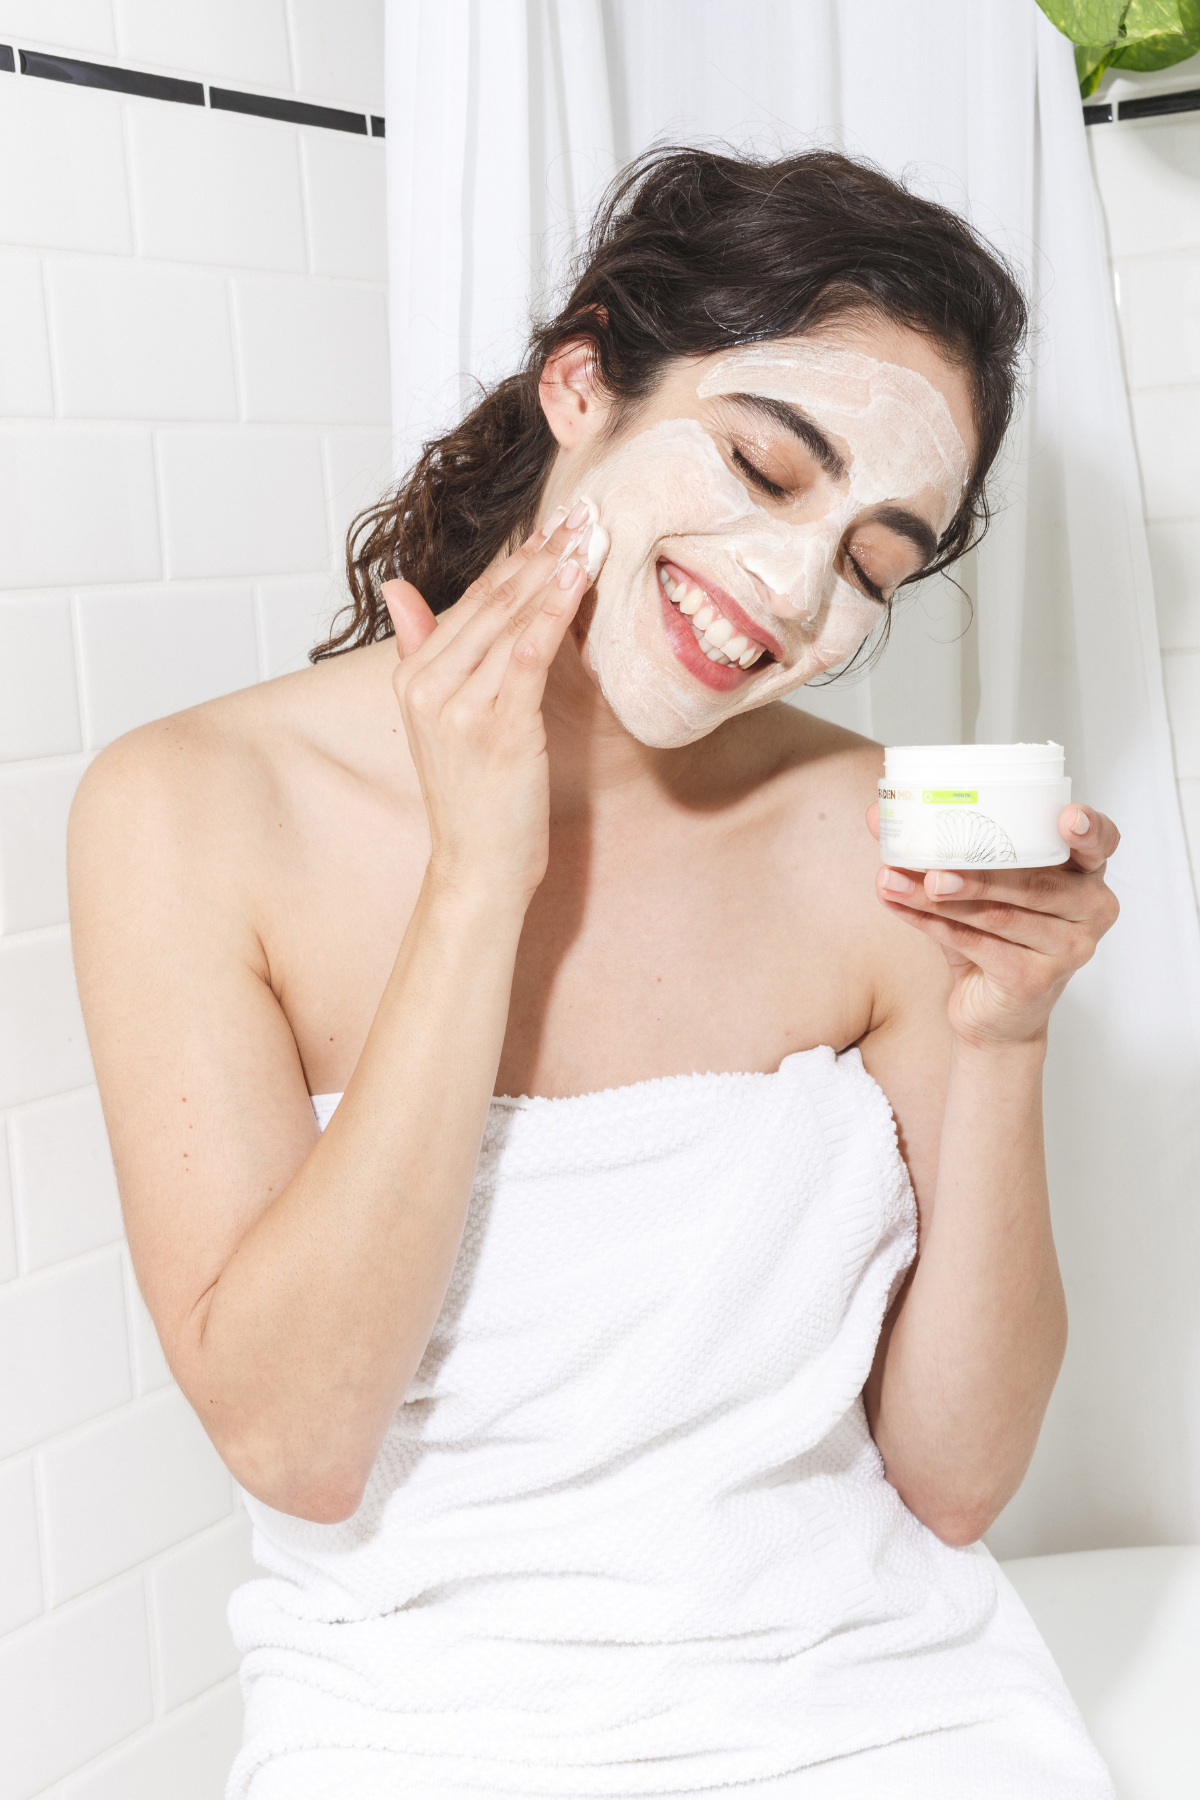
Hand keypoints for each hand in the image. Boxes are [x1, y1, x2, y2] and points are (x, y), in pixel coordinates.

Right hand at [382, 503, 604, 905]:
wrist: (477, 865)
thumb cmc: (473, 798)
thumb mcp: (438, 720)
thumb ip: (423, 649)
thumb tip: (397, 590)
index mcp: (413, 678)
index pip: (470, 602)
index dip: (515, 560)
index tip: (555, 525)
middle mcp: (429, 686)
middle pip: (492, 602)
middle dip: (541, 553)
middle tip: (584, 513)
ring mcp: (460, 706)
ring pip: (512, 621)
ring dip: (555, 572)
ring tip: (591, 534)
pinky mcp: (497, 727)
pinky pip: (527, 655)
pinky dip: (553, 613)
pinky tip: (576, 580)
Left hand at [866, 802, 1120, 1050]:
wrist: (994, 1018)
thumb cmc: (993, 941)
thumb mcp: (976, 889)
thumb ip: (939, 850)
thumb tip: (879, 813)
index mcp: (1085, 876)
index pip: (1102, 844)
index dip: (1088, 829)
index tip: (1066, 816)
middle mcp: (1090, 911)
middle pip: (1033, 881)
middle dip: (975, 869)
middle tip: (929, 864)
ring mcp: (1068, 949)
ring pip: (997, 914)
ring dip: (937, 897)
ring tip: (893, 880)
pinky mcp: (1035, 979)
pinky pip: (977, 945)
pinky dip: (931, 924)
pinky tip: (899, 906)